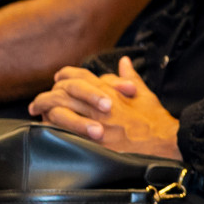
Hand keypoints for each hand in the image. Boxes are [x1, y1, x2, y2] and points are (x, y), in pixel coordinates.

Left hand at [27, 58, 180, 158]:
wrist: (166, 141)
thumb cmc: (155, 119)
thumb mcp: (145, 93)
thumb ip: (130, 77)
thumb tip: (124, 62)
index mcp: (110, 90)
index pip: (80, 76)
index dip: (65, 76)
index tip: (57, 80)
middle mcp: (100, 104)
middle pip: (64, 93)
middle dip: (47, 96)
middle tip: (38, 103)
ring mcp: (96, 122)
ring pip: (61, 111)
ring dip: (46, 112)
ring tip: (38, 115)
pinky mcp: (94, 141)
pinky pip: (66, 132)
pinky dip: (54, 129)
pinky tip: (48, 130)